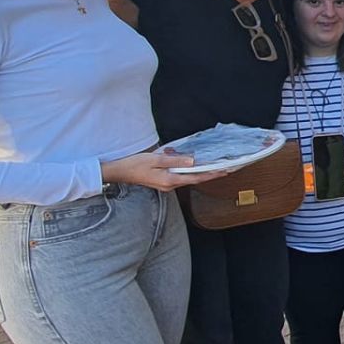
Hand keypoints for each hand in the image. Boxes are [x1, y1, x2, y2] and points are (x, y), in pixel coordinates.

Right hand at [102, 151, 228, 190]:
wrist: (119, 172)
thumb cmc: (135, 164)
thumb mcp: (155, 159)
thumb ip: (174, 160)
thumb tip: (192, 161)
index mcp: (170, 180)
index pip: (196, 177)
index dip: (211, 174)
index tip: (224, 171)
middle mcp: (170, 185)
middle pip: (194, 178)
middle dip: (209, 172)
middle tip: (223, 167)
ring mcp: (166, 184)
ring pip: (186, 176)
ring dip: (196, 169)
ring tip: (207, 162)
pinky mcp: (163, 181)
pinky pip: (178, 175)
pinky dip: (183, 167)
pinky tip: (182, 158)